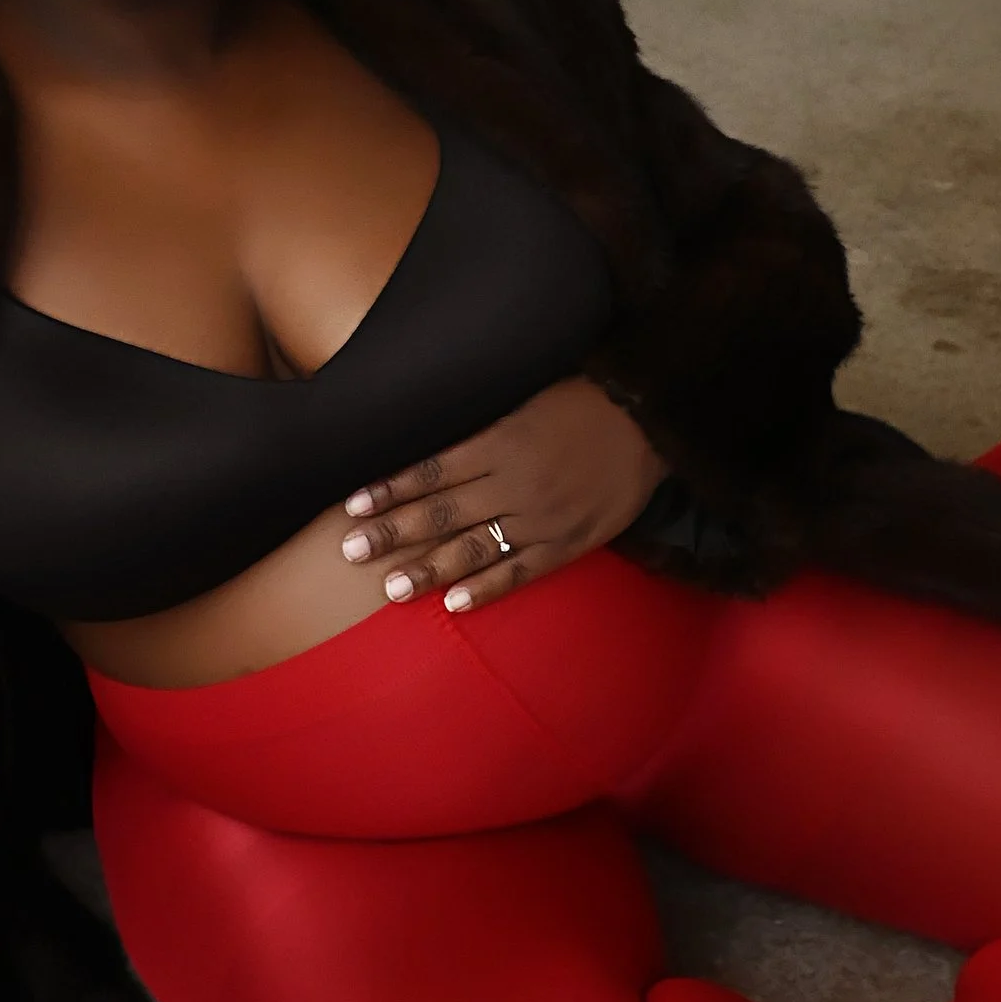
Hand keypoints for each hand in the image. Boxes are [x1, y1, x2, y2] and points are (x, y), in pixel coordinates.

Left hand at [339, 379, 665, 613]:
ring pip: (474, 548)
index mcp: (500, 441)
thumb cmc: (582, 401)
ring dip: (428, 568)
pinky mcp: (568, 542)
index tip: (351, 506)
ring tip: (390, 587)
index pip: (430, 471)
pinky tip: (454, 603)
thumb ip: (480, 426)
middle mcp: (514, 482)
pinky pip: (521, 570)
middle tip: (350, 551)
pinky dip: (487, 588)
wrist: (650, 422)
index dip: (389, 490)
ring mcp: (542, 517)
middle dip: (392, 533)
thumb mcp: (524, 399)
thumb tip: (428, 443)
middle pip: (441, 513)